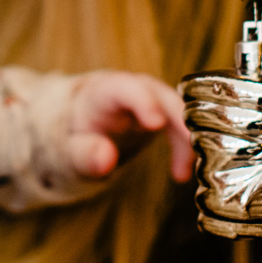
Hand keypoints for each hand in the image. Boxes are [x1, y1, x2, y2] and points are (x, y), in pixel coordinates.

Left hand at [66, 70, 193, 181]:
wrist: (80, 130)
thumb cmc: (75, 139)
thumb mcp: (71, 151)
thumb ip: (85, 155)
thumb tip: (106, 159)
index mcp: (102, 93)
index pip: (124, 88)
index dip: (143, 101)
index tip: (155, 123)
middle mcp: (130, 89)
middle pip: (159, 94)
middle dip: (177, 117)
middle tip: (190, 144)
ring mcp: (149, 98)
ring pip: (176, 109)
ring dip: (185, 138)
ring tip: (183, 173)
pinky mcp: (161, 112)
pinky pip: (179, 125)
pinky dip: (184, 147)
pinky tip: (180, 174)